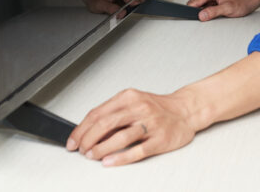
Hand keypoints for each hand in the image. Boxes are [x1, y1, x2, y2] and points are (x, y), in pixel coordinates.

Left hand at [66, 88, 198, 165]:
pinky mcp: (160, 139)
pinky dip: (120, 157)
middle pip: (106, 124)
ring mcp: (150, 124)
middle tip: (80, 150)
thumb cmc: (158, 108)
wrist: (186, 110)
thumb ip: (114, 113)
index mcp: (129, 97)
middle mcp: (139, 108)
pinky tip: (109, 162)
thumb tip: (88, 131)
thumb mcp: (134, 102)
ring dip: (101, 148)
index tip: (73, 140)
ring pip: (120, 137)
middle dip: (87, 139)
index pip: (98, 113)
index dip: (81, 129)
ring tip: (92, 155)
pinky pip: (137, 150)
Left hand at [79, 0, 142, 14]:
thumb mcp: (99, 5)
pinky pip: (135, 1)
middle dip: (134, 8)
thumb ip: (111, 9)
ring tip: (124, 11)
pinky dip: (132, 6)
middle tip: (127, 14)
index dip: (132, 8)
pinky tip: (125, 9)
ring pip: (138, 0)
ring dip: (133, 7)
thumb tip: (123, 13)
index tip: (132, 14)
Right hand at [187, 0, 259, 21]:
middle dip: (198, 11)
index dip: (193, 10)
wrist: (250, 0)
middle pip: (195, 3)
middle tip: (207, 17)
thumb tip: (201, 15)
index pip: (195, 1)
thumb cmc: (242, 3)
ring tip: (214, 14)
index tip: (192, 18)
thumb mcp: (228, 9)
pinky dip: (208, 11)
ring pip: (200, 5)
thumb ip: (213, 12)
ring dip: (203, 11)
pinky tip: (216, 12)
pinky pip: (205, 6)